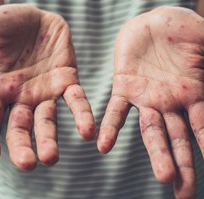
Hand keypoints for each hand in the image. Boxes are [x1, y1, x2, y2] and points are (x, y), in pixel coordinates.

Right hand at [0, 4, 95, 169]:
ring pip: (48, 120)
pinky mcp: (68, 81)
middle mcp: (23, 97)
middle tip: (29, 164)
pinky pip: (76, 101)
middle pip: (21, 128)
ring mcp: (46, 92)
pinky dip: (82, 115)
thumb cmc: (6, 24)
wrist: (37, 16)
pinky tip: (87, 131)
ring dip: (50, 139)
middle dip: (24, 147)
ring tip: (51, 158)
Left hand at [98, 6, 203, 198]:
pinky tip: (103, 146)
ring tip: (163, 177)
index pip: (203, 127)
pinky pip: (117, 112)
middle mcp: (170, 103)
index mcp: (194, 93)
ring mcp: (147, 98)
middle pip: (178, 139)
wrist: (150, 22)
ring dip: (156, 153)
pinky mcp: (124, 88)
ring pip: (151, 131)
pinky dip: (110, 128)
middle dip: (181, 164)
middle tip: (184, 193)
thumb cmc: (180, 29)